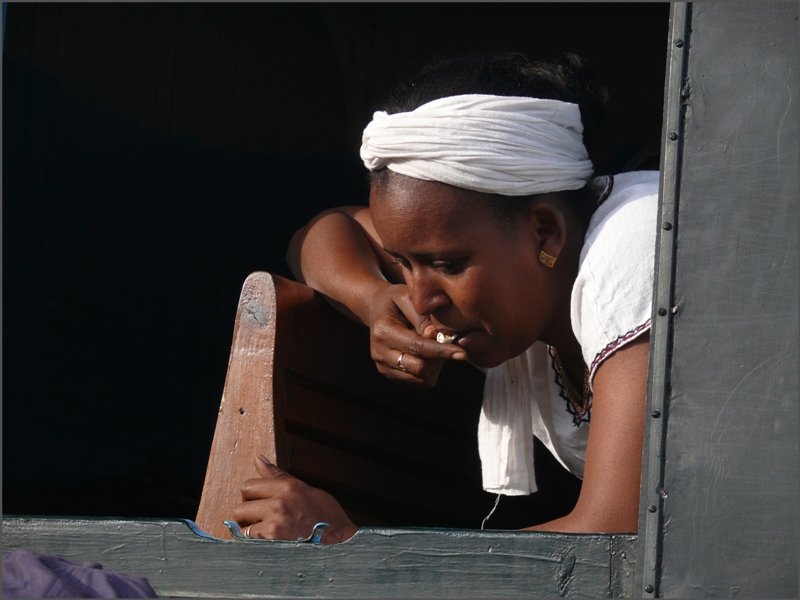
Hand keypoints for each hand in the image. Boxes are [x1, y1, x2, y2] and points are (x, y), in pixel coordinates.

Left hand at [232, 454, 356, 543]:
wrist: (341, 546)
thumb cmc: (328, 519)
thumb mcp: (308, 491)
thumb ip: (280, 476)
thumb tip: (258, 458)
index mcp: (288, 487)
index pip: (249, 485)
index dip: (252, 496)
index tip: (258, 504)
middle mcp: (279, 503)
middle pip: (241, 504)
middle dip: (247, 514)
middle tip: (261, 521)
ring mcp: (274, 523)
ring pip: (241, 526)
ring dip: (249, 532)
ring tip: (266, 536)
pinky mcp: (271, 542)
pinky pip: (247, 542)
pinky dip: (254, 546)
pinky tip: (269, 546)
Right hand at [367, 283, 466, 386]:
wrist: (377, 309)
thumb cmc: (396, 300)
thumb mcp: (407, 296)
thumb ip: (421, 316)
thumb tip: (435, 335)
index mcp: (383, 331)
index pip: (416, 346)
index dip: (441, 351)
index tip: (462, 354)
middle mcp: (379, 353)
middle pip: (419, 368)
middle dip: (439, 358)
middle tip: (448, 341)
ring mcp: (383, 366)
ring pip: (421, 377)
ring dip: (436, 364)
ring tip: (435, 345)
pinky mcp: (390, 374)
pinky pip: (419, 381)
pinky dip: (430, 370)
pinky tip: (428, 354)